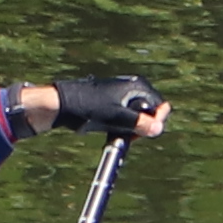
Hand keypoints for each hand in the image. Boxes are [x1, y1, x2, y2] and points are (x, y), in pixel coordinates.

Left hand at [44, 70, 165, 139]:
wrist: (62, 105)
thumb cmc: (88, 108)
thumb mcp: (116, 118)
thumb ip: (138, 123)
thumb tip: (158, 128)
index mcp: (137, 86)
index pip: (160, 106)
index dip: (156, 122)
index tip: (142, 133)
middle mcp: (132, 88)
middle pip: (150, 112)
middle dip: (143, 126)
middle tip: (130, 136)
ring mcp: (123, 95)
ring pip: (137, 117)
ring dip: (132, 128)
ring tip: (118, 133)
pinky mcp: (113, 102)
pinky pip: (126, 117)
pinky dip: (123, 126)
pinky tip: (112, 131)